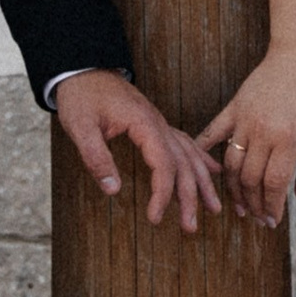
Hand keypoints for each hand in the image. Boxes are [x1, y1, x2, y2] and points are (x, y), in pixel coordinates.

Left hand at [51, 72, 222, 227]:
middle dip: (189, 197)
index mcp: (144, 124)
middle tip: (190, 227)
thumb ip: (96, 158)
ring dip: (201, 183)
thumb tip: (113, 190)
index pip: (164, 164)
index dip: (163, 194)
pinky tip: (212, 172)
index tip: (155, 217)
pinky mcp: (155, 124)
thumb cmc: (81, 97)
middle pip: (182, 164)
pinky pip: (185, 143)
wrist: (83, 69)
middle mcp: (158, 123)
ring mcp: (159, 123)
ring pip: (189, 155)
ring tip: (214, 209)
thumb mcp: (81, 128)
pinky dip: (200, 159)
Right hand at [199, 49, 295, 225]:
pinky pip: (213, 133)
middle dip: (253, 204)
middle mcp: (262, 131)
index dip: (271, 206)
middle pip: (250, 179)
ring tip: (239, 205)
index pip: (273, 184)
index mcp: (288, 138)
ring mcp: (244, 118)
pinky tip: (203, 169)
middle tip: (257, 218)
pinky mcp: (234, 107)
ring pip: (231, 164)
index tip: (273, 220)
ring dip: (233, 189)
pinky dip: (204, 151)